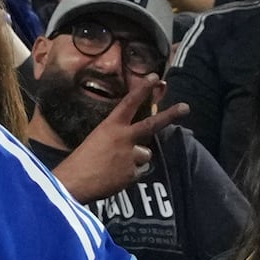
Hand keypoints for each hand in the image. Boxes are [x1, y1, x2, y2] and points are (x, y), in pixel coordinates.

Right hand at [49, 76, 186, 204]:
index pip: (129, 102)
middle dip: (170, 114)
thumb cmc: (81, 160)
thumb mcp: (97, 139)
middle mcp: (124, 138)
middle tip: (186, 107)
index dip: (143, 89)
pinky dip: (129, 174)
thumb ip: (117, 138)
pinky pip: (138, 171)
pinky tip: (114, 176)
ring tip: (116, 165)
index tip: (155, 77)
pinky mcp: (133, 173)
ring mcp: (130, 156)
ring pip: (145, 153)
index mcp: (110, 126)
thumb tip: (137, 144)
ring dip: (136, 158)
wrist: (73, 183)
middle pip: (152, 124)